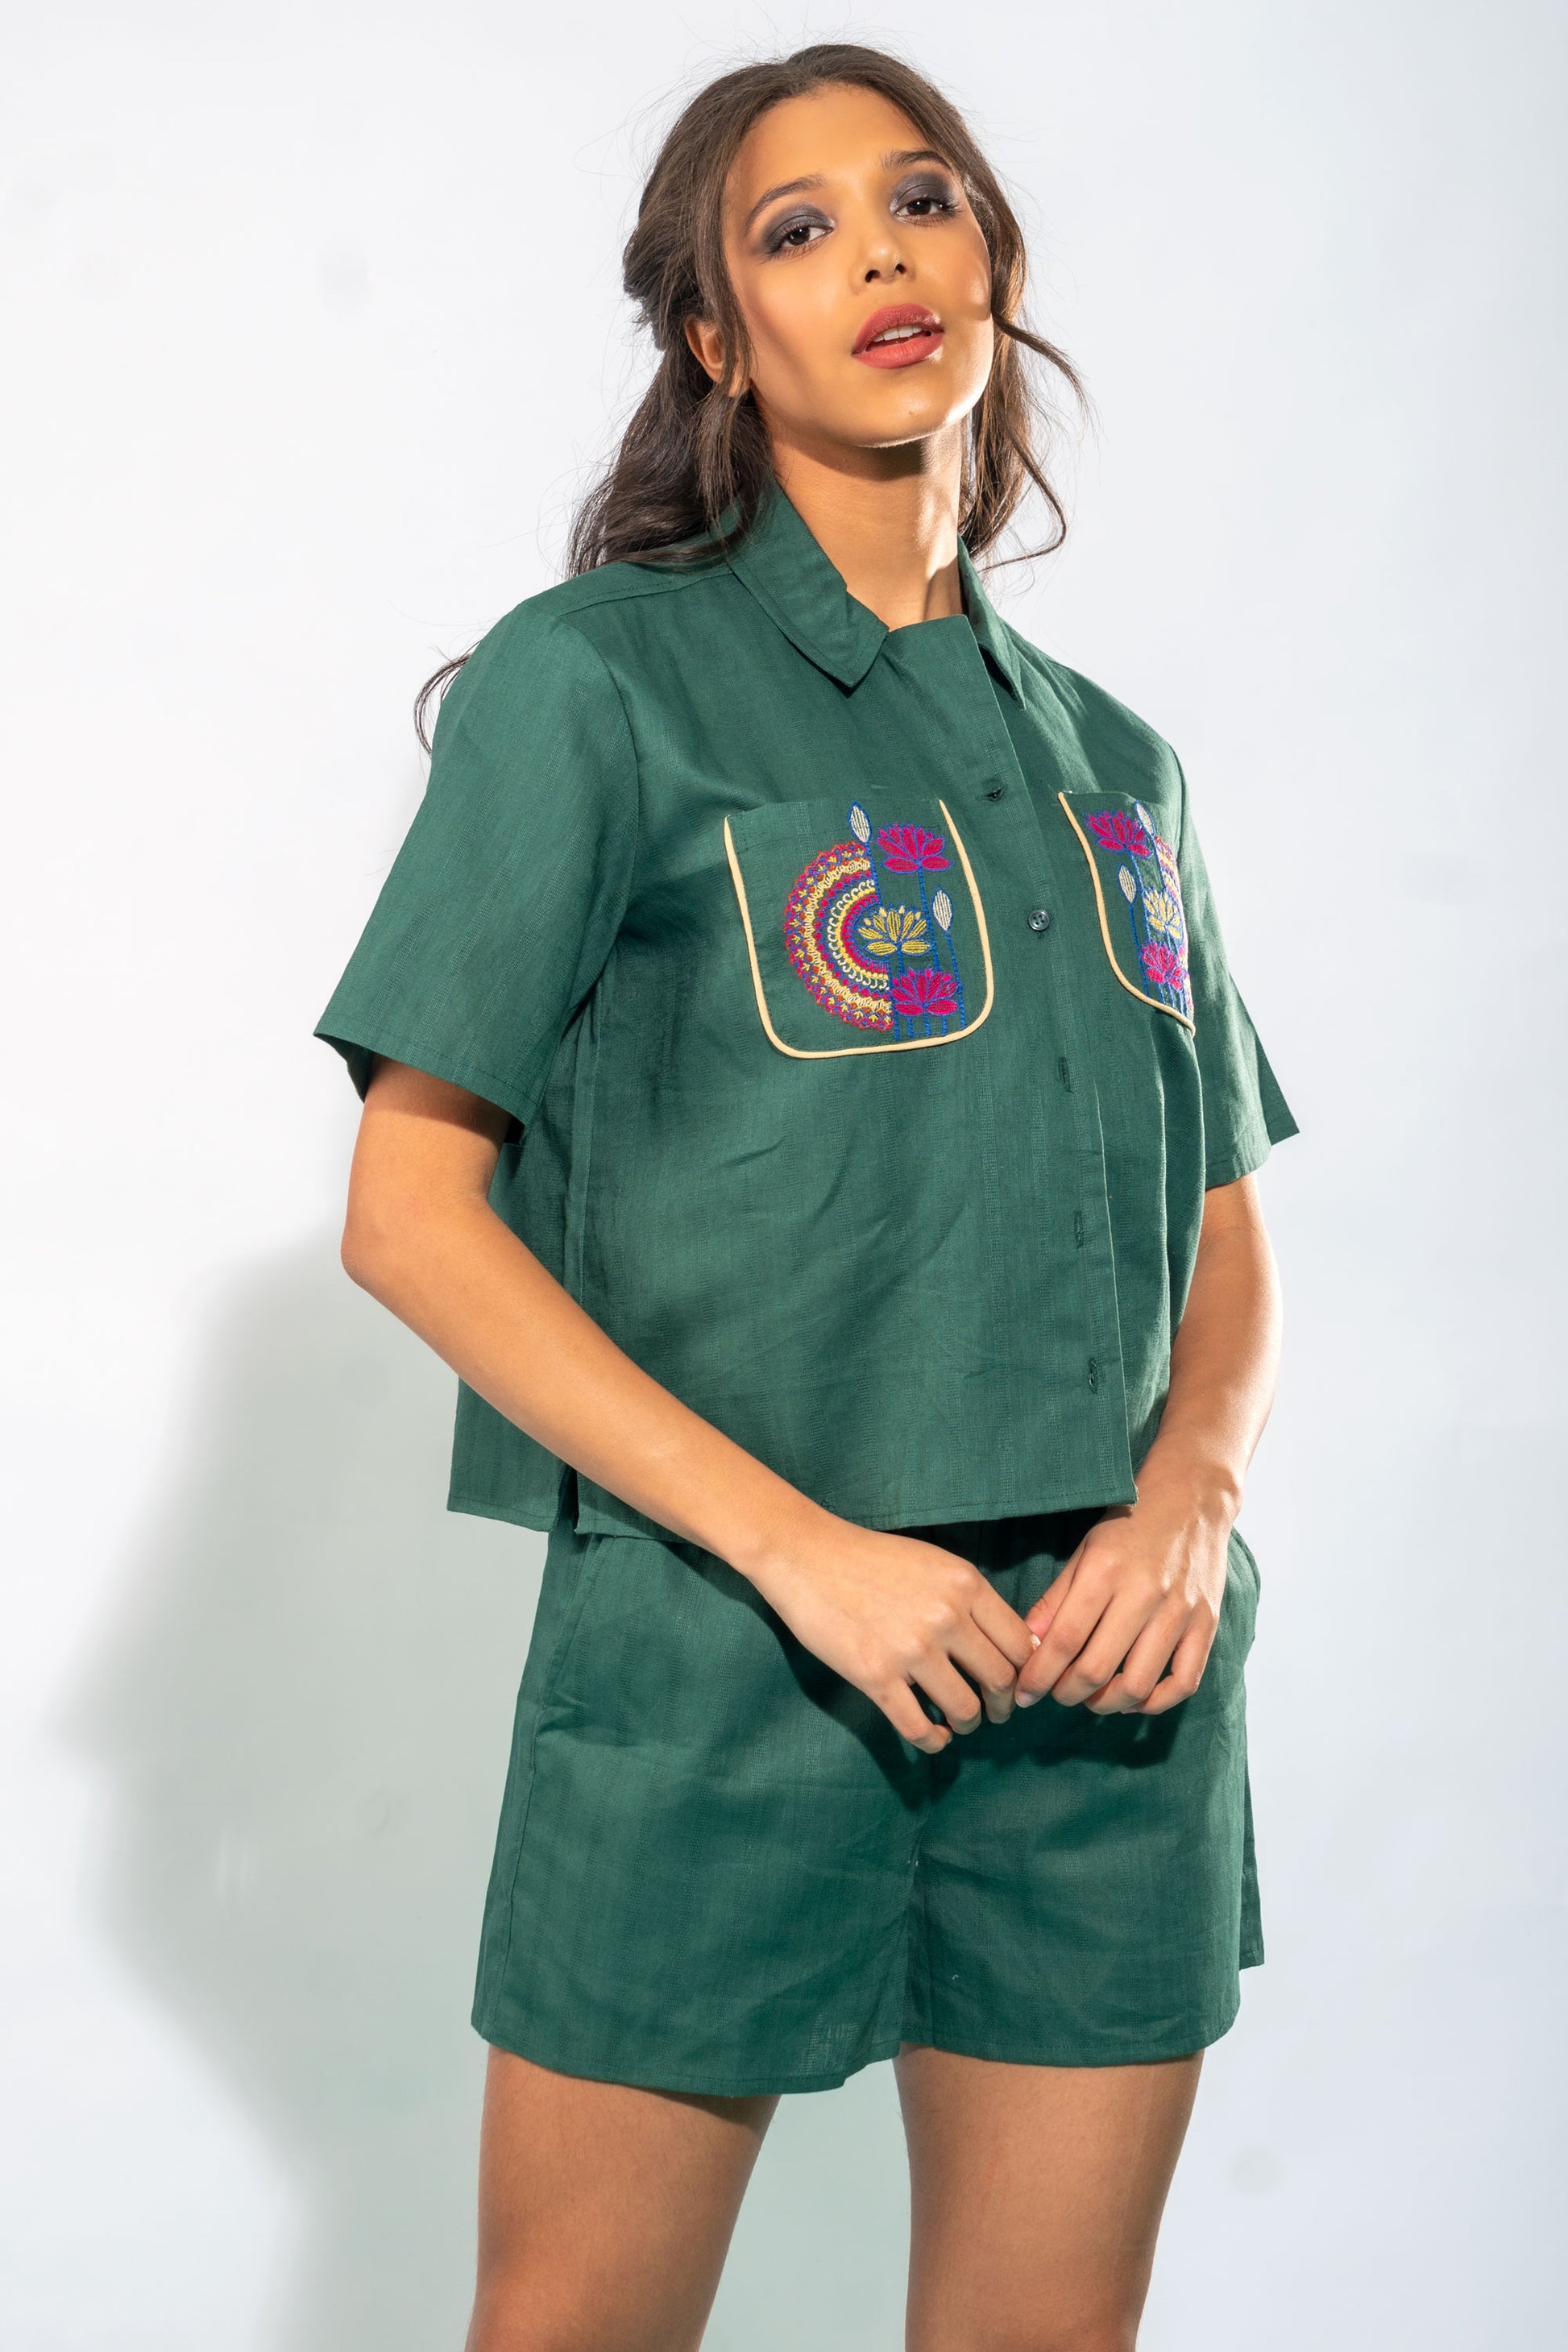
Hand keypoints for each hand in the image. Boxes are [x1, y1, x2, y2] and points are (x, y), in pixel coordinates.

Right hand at [746, 1516, 1037, 1753]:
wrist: (807, 1556)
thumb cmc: (872, 1559)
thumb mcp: (936, 1564)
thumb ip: (973, 1600)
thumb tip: (1013, 1645)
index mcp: (965, 1584)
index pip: (1019, 1644)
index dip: (1024, 1672)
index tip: (1014, 1684)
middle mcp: (945, 1616)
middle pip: (1000, 1680)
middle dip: (1002, 1704)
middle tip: (996, 1711)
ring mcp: (910, 1649)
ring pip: (965, 1709)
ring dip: (968, 1724)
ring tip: (961, 1723)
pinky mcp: (875, 1675)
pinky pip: (917, 1727)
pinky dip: (933, 1741)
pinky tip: (934, 1737)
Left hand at [1013, 1482, 1232, 1715]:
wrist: (1192, 1499)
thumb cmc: (1129, 1525)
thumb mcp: (1084, 1552)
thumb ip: (1056, 1600)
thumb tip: (1027, 1645)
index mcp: (1105, 1572)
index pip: (1064, 1640)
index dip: (1039, 1676)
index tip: (1024, 1693)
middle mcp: (1144, 1594)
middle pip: (1098, 1669)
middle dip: (1067, 1694)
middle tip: (1056, 1694)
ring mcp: (1180, 1612)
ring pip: (1139, 1684)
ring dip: (1107, 1703)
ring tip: (1091, 1697)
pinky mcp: (1208, 1624)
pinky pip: (1184, 1682)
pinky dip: (1155, 1702)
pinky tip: (1133, 1698)